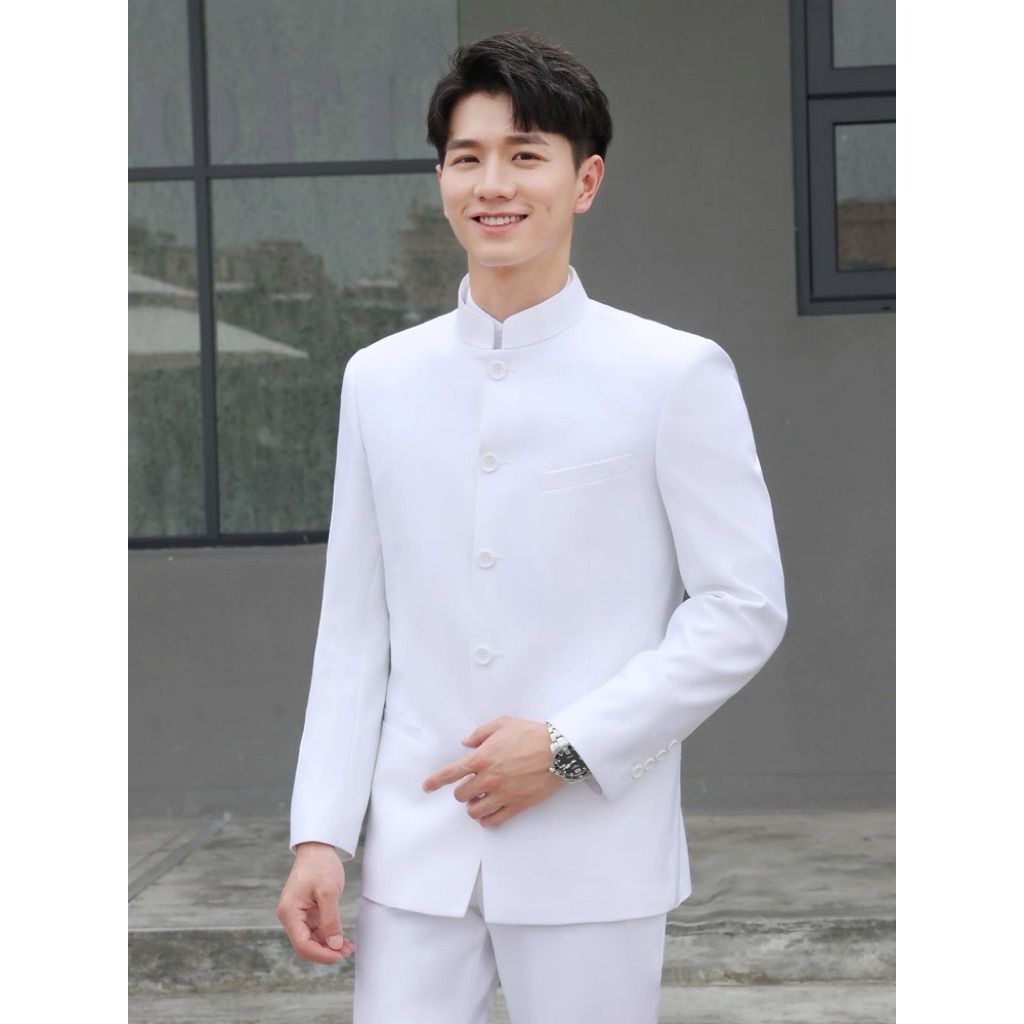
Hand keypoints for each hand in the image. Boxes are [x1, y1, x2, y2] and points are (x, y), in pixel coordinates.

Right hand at [276, 841, 354, 962]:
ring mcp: (296, 915)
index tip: (339, 955)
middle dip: (326, 952)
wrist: (317, 848)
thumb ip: (331, 920)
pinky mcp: (305, 913)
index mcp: (289, 912)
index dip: (321, 954)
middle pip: (305, 945)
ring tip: (348, 946)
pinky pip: (315, 931)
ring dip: (328, 946)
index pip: (302, 944)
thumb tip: (334, 945)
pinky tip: (342, 939)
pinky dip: (328, 936)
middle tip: (347, 951)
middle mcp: (289, 916)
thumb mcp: (328, 891)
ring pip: (311, 940)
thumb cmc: (321, 865)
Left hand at [422, 715, 562, 826]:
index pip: (451, 773)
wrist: (559, 750)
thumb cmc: (531, 733)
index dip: (435, 781)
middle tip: (470, 786)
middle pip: (461, 795)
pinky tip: (488, 813)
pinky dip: (487, 819)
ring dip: (473, 806)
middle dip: (462, 791)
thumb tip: (466, 742)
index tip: (427, 786)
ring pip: (475, 811)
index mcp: (482, 757)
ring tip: (479, 800)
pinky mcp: (517, 804)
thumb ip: (480, 733)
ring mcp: (502, 793)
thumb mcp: (503, 723)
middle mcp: (489, 778)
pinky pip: (494, 820)